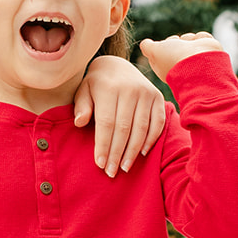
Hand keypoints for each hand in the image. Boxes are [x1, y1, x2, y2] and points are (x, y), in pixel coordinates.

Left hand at [73, 53, 165, 175]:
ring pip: (142, 128)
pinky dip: (151, 139)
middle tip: (112, 172)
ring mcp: (147, 93)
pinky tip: (142, 153)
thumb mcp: (83, 91)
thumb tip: (79, 123)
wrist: (117, 65)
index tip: (100, 164)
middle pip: (124, 128)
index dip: (103, 145)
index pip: (106, 123)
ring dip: (133, 151)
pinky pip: (157, 122)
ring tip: (125, 167)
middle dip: (117, 153)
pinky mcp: (158, 97)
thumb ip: (81, 106)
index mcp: (109, 88)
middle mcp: (130, 89)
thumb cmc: (96, 85)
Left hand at [140, 32, 226, 82]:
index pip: (162, 49)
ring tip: (191, 48)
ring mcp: (195, 56)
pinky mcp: (208, 50)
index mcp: (167, 65)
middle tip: (177, 47)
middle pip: (174, 41)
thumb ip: (147, 47)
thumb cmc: (174, 58)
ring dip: (188, 39)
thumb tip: (145, 43)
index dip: (162, 46)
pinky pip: (202, 36)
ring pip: (187, 38)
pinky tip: (201, 45)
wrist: (200, 63)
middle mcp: (181, 61)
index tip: (163, 49)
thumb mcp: (154, 52)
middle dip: (175, 41)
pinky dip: (201, 38)